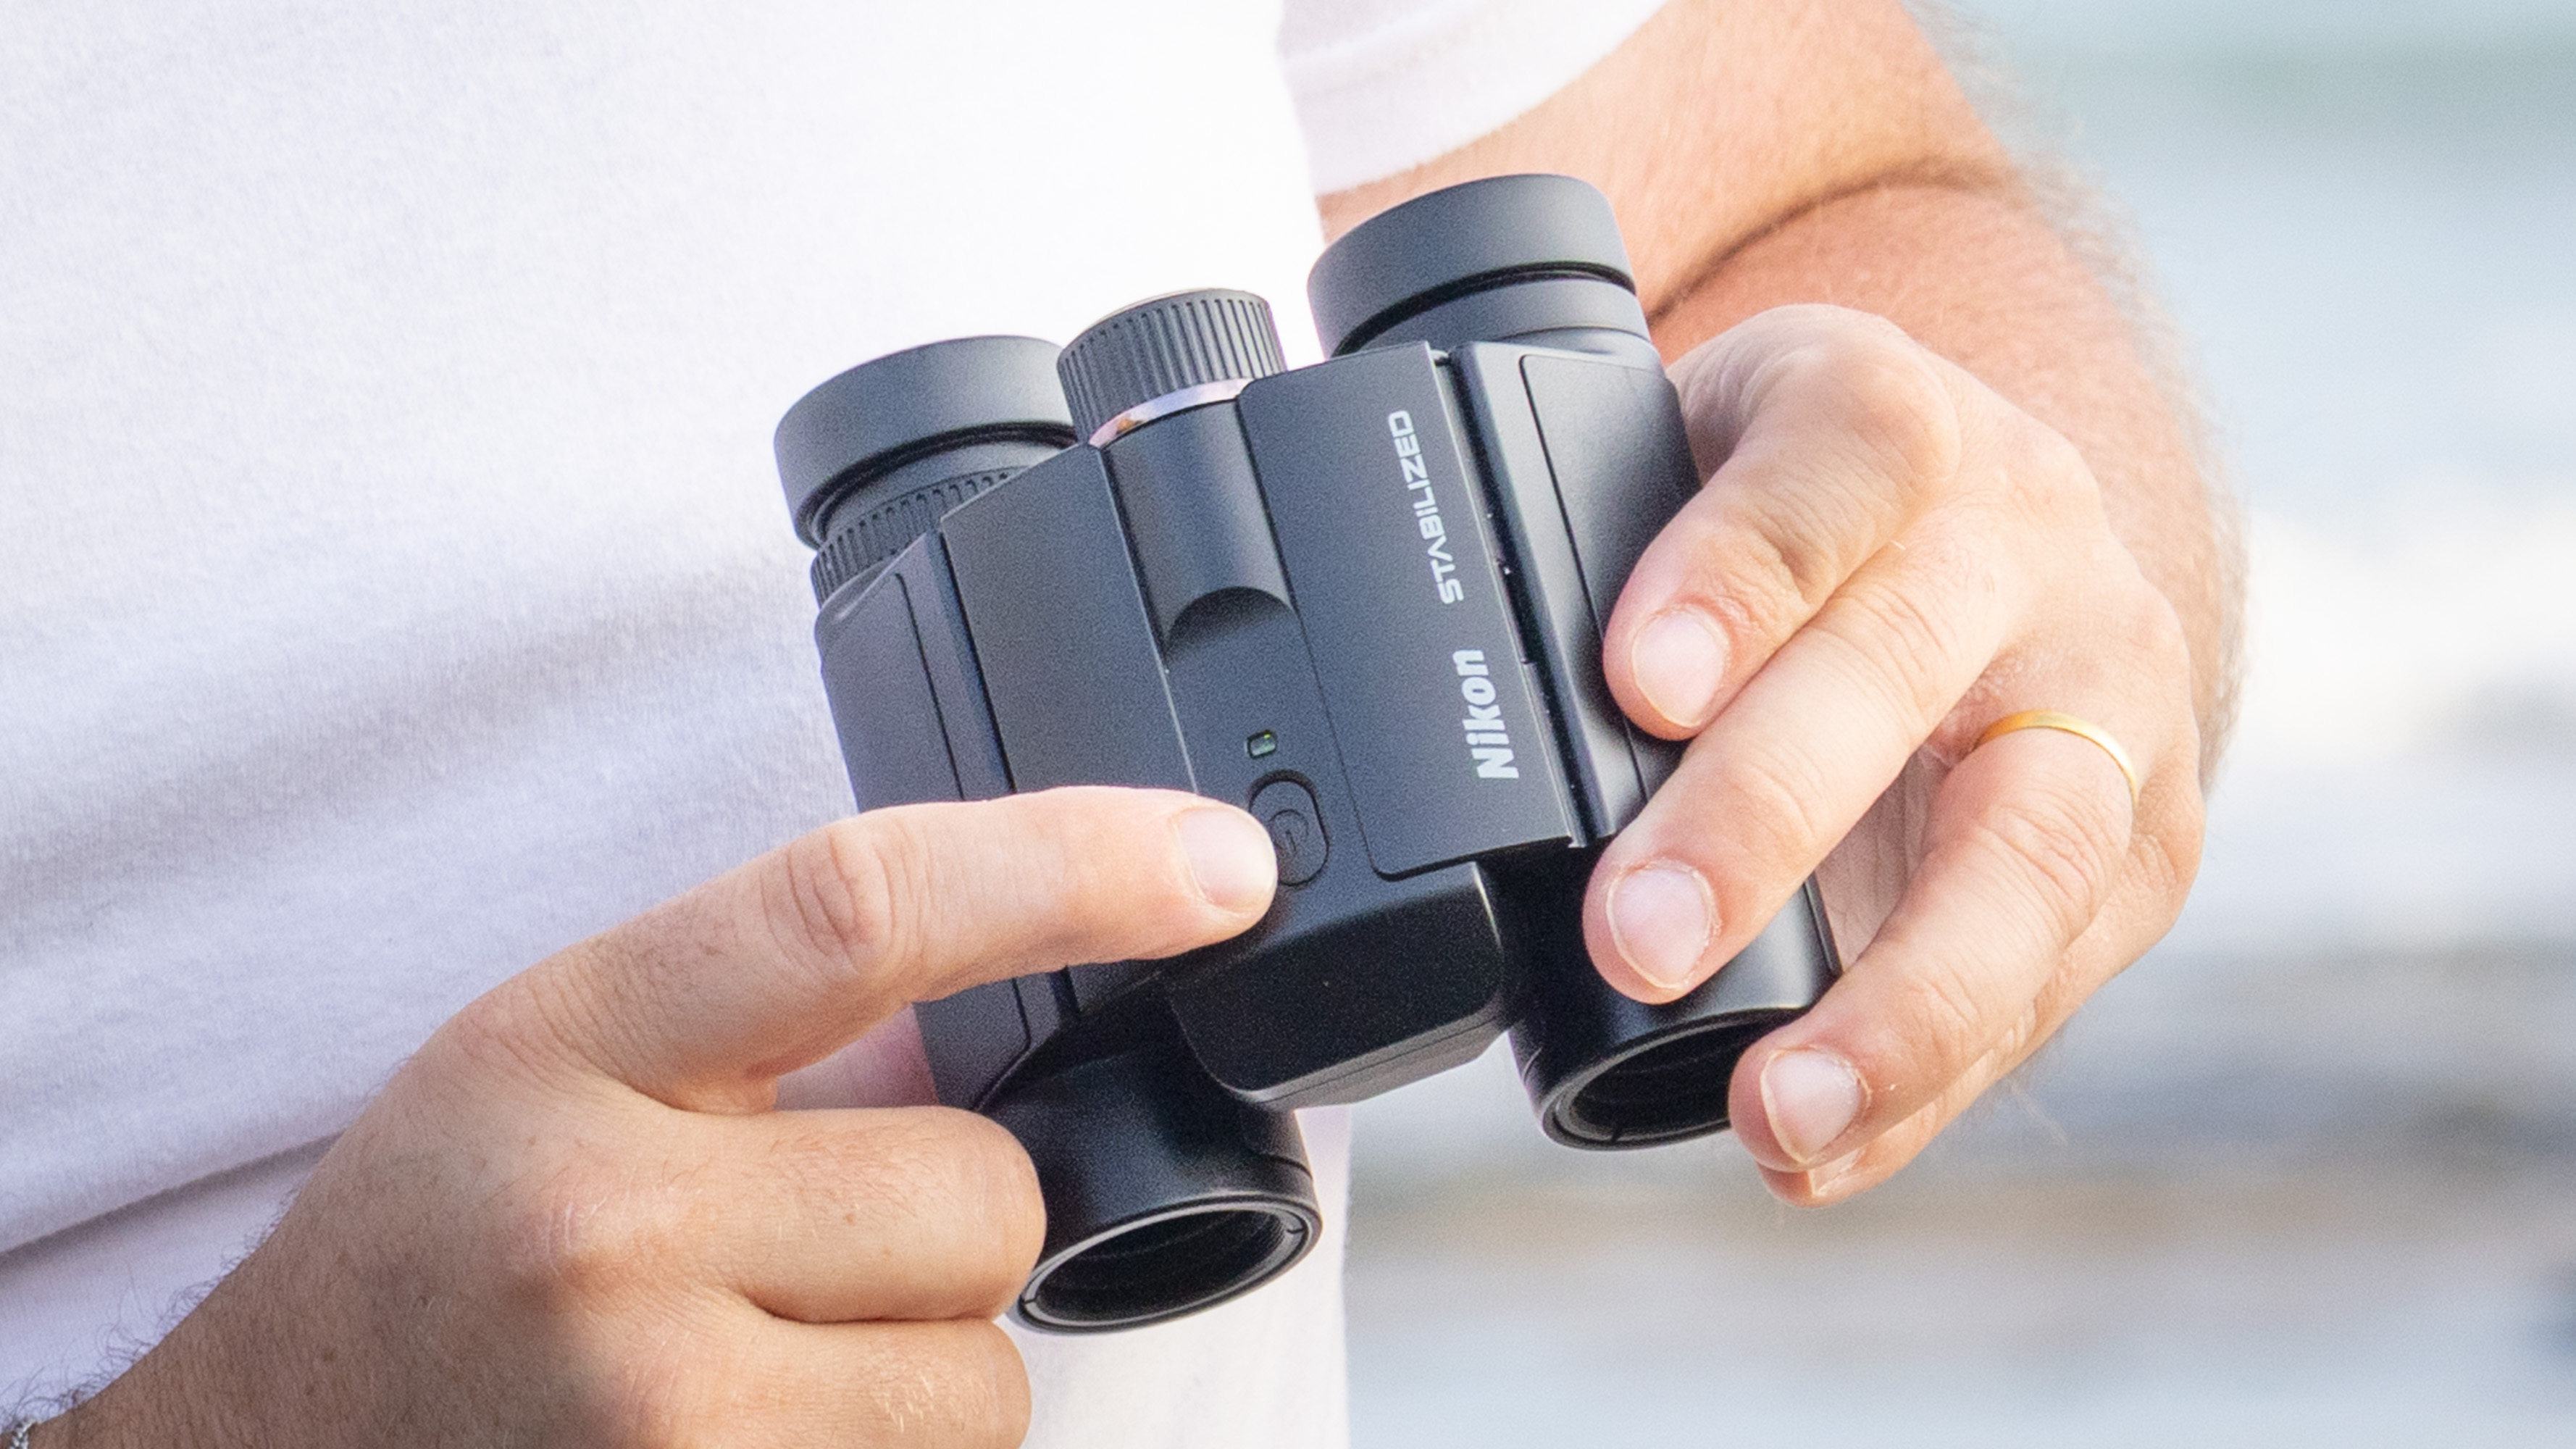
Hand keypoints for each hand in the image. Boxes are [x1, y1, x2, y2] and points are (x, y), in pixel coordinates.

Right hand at [50, 788, 1277, 1448]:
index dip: (1075, 867)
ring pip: (985, 1377)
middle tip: (806, 1247)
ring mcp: (652, 1414)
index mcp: (569, 1045)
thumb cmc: (430, 1250)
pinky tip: (751, 1433)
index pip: (858, 908)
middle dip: (952, 1228)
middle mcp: (605, 1230)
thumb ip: (766, 1016)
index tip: (1223, 867)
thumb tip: (1032, 973)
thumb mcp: (553, 1064)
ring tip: (755, 1361)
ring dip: (920, 1370)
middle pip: (987, 1197)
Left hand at [1583, 304, 2205, 1205]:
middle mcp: (2027, 542)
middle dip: (1768, 816)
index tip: (1639, 681)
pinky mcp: (2144, 841)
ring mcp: (2108, 698)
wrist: (1987, 531)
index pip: (1829, 466)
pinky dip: (1928, 1080)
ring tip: (1777, 1108)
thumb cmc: (1789, 507)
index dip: (1736, 573)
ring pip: (2036, 850)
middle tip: (1635, 936)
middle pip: (1909, 671)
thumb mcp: (1691, 450)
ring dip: (1900, 1001)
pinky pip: (2050, 977)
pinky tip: (1820, 1146)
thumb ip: (1581, 511)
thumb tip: (1407, 612)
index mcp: (1890, 421)